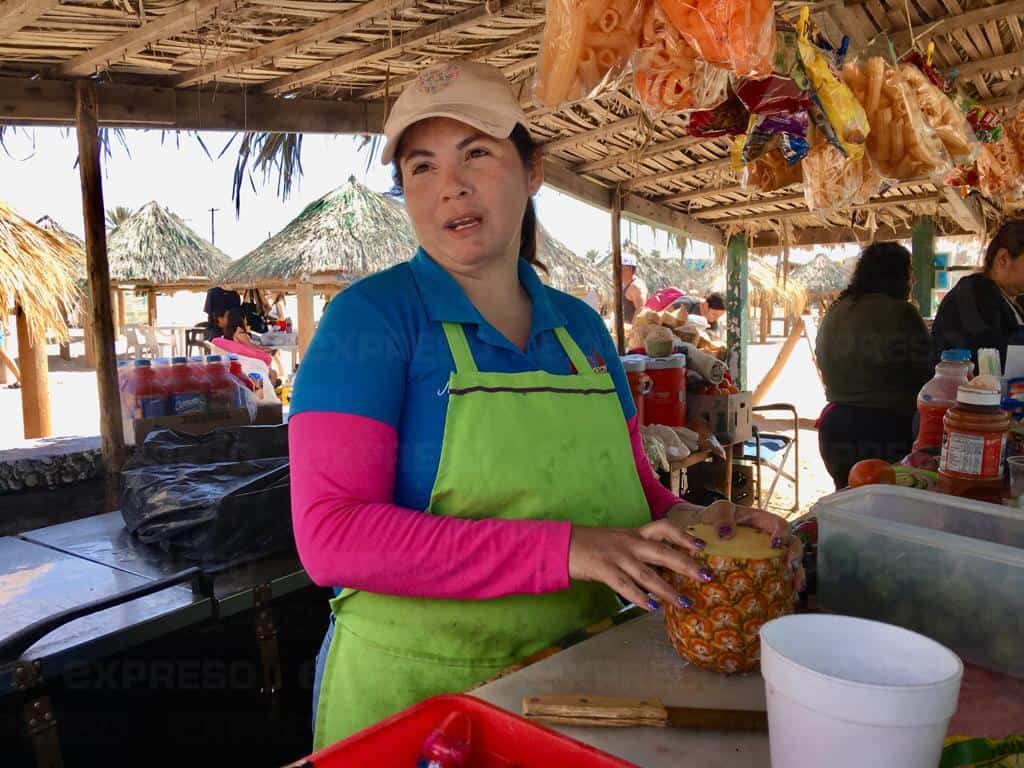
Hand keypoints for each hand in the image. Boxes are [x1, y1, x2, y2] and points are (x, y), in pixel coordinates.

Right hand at [568, 523, 709, 611]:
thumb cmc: (590, 546)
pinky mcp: (603, 569)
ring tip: (685, 602)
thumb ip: (638, 554)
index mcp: (633, 534)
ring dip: (668, 589)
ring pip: (648, 573)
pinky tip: (652, 608)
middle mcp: (629, 543)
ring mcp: (616, 556)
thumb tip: (662, 573)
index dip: (684, 536)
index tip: (703, 545)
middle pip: (663, 551)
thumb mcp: (617, 544)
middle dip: (686, 564)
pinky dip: (640, 597)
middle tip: (707, 576)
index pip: (664, 528)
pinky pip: (625, 585)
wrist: (561, 544)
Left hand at [666, 500, 804, 591]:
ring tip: (795, 586)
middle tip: (791, 567)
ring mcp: (767, 552)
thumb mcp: (718, 510)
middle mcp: (769, 536)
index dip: (782, 534)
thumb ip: (722, 516)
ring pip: (790, 561)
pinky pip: (779, 575)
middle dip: (796, 555)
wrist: (702, 530)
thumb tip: (725, 534)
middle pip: (792, 543)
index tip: (776, 544)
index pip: (780, 524)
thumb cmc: (714, 517)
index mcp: (762, 521)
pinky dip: (785, 584)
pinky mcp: (763, 566)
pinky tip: (788, 594)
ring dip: (796, 573)